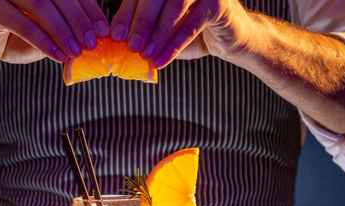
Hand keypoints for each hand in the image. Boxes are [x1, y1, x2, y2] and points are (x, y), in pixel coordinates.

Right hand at [0, 0, 109, 66]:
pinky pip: (23, 24)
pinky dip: (43, 41)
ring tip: (76, 51)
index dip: (88, 10)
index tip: (103, 31)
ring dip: (62, 30)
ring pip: (40, 5)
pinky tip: (58, 56)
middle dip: (78, 20)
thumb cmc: (13, 36)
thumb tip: (97, 37)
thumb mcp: (45, 31)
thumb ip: (67, 30)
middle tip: (92, 42)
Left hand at [109, 0, 252, 67]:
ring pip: (175, 6)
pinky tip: (161, 60)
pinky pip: (192, 24)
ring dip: (157, 33)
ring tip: (145, 55)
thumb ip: (144, 33)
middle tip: (129, 45)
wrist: (229, 39)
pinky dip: (174, 44)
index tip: (115, 35)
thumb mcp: (163, 33)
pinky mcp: (218, 3)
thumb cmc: (192, 33)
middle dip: (141, 22)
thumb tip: (118, 42)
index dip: (126, 14)